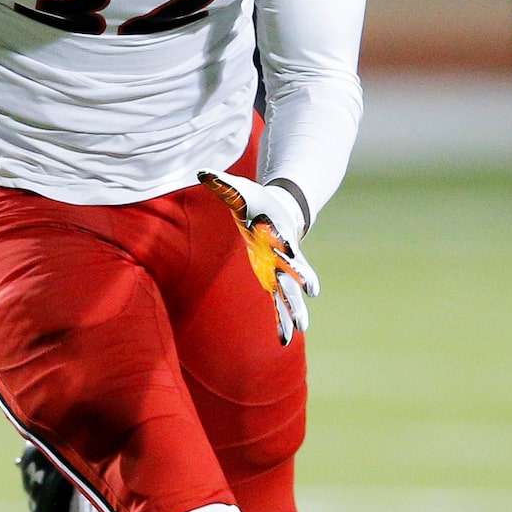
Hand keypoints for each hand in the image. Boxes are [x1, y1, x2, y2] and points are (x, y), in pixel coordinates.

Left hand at [198, 170, 317, 345]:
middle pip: (293, 270)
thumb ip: (221, 183)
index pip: (283, 240)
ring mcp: (281, 269)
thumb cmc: (257, 201)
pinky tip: (283, 340)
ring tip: (301, 329)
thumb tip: (200, 171)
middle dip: (301, 281)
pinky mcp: (274, 280)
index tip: (290, 251)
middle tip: (310, 293)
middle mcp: (282, 255)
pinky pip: (278, 303)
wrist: (280, 211)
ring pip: (290, 293)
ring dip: (295, 310)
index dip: (287, 246)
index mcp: (275, 233)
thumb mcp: (239, 190)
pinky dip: (281, 320)